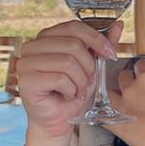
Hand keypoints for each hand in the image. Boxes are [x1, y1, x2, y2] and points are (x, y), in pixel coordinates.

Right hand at [19, 19, 123, 138]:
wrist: (57, 119)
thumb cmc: (70, 92)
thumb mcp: (90, 66)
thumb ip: (101, 46)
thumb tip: (118, 26)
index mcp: (46, 37)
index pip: (73, 27)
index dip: (96, 38)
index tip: (110, 54)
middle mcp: (32, 46)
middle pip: (73, 44)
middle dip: (88, 66)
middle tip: (87, 81)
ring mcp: (26, 63)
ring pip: (68, 62)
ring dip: (80, 81)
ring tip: (77, 90)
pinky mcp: (26, 80)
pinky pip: (60, 79)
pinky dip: (71, 91)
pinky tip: (67, 96)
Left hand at [105, 58, 144, 145]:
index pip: (141, 64)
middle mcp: (131, 89)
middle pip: (124, 76)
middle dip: (131, 78)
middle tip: (140, 86)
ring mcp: (121, 106)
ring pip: (111, 92)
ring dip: (118, 93)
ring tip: (127, 100)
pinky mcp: (115, 123)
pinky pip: (104, 114)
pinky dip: (107, 112)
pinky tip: (115, 114)